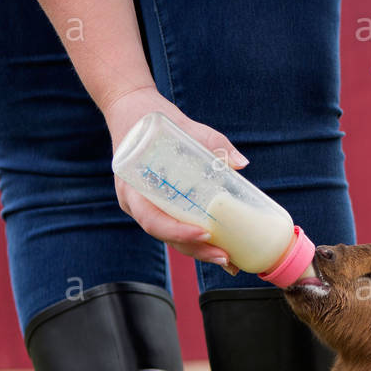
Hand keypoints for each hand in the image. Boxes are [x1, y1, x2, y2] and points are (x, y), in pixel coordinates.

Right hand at [104, 87, 244, 272]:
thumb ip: (212, 142)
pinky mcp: (157, 206)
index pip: (153, 219)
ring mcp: (145, 207)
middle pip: (165, 236)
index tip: (203, 234)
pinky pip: (174, 227)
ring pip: (171, 237)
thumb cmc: (150, 119)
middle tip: (224, 257)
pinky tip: (219, 246)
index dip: (177, 232)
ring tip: (228, 260)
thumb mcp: (181, 125)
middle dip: (196, 250)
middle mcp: (135, 203)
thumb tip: (241, 163)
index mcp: (132, 187)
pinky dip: (195, 239)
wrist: (129, 110)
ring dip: (198, 251)